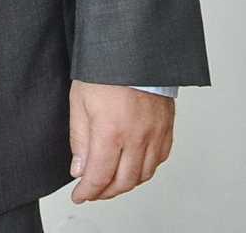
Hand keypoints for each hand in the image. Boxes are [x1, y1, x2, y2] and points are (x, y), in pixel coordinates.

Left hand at [68, 81, 174, 201]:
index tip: (80, 195)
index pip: (99, 176)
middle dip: (105, 192)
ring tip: (111, 182)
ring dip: (125, 184)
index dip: (87, 191)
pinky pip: (159, 159)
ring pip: (143, 175)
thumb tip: (79, 169)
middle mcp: (137, 137)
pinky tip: (134, 166)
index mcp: (111, 132)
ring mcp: (155, 133)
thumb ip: (79, 140)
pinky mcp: (166, 127)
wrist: (133, 50)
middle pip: (123, 182)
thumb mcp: (79, 102)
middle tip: (93, 191)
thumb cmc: (105, 69)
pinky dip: (145, 169)